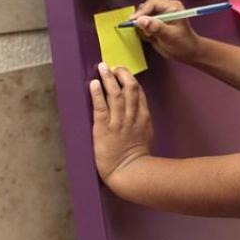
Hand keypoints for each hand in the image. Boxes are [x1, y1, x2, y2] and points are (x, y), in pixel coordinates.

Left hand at [90, 63, 151, 185]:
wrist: (131, 172)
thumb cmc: (138, 160)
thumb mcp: (146, 136)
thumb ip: (141, 124)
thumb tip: (137, 116)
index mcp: (143, 118)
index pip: (138, 93)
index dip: (130, 80)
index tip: (124, 73)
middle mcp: (132, 116)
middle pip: (128, 88)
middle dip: (121, 74)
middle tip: (113, 67)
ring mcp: (118, 121)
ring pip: (114, 94)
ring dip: (108, 79)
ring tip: (102, 68)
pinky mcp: (104, 128)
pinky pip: (100, 107)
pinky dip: (97, 94)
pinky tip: (93, 84)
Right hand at [131, 0, 201, 62]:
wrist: (187, 53)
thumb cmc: (183, 43)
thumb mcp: (169, 36)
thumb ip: (156, 27)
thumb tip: (140, 20)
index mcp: (172, 7)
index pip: (152, 3)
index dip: (142, 11)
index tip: (133, 20)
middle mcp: (165, 8)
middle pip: (146, 8)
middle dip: (142, 20)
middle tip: (145, 32)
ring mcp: (159, 16)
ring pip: (143, 17)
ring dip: (143, 27)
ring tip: (152, 36)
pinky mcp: (155, 24)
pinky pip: (143, 25)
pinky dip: (144, 32)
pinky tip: (152, 38)